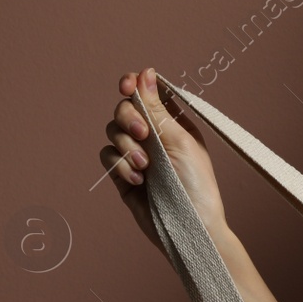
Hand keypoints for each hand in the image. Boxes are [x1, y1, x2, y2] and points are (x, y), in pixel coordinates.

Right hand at [99, 67, 227, 254]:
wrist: (189, 228)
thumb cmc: (195, 185)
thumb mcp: (179, 141)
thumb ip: (156, 109)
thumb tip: (144, 73)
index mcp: (174, 123)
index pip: (148, 94)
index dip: (134, 85)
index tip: (126, 86)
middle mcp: (155, 136)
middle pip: (124, 109)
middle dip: (128, 119)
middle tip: (143, 136)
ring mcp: (138, 155)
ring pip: (113, 132)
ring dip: (126, 147)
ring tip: (145, 167)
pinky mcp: (123, 174)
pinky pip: (107, 156)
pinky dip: (118, 165)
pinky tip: (137, 180)